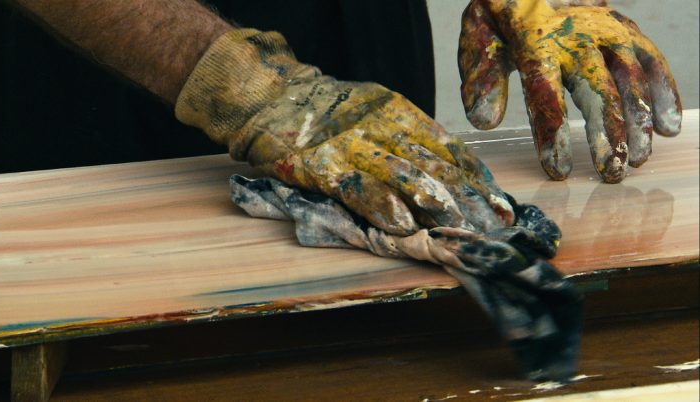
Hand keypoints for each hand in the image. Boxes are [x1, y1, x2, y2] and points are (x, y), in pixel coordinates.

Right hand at [176, 29, 514, 234]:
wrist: (270, 96)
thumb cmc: (325, 114)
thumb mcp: (371, 114)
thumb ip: (403, 141)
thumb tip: (445, 178)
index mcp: (397, 111)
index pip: (448, 147)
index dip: (475, 178)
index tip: (500, 204)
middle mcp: (380, 125)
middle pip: (433, 163)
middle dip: (467, 197)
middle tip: (494, 225)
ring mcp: (351, 144)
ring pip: (402, 173)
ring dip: (433, 203)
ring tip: (459, 226)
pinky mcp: (321, 165)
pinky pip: (356, 187)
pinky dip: (380, 206)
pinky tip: (401, 225)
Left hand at [458, 0, 681, 182]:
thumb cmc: (499, 21)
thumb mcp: (478, 41)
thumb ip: (482, 80)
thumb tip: (485, 122)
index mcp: (534, 41)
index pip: (545, 93)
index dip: (552, 134)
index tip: (558, 171)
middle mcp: (577, 35)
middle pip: (598, 89)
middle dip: (608, 135)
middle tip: (611, 174)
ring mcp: (606, 30)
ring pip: (631, 78)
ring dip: (639, 122)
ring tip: (637, 161)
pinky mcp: (625, 29)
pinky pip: (651, 61)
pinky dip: (664, 93)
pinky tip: (669, 128)